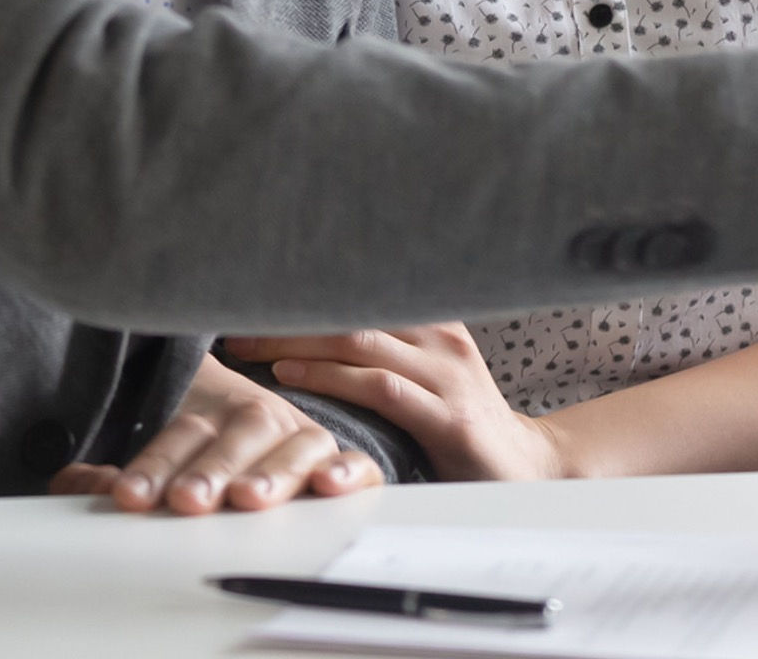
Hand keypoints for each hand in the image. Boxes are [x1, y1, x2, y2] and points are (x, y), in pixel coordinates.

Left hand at [49, 352, 381, 514]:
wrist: (252, 431)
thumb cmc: (197, 455)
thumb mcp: (148, 462)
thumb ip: (110, 474)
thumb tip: (74, 483)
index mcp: (210, 411)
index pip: (182, 432)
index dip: (155, 462)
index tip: (129, 494)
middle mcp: (260, 418)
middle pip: (239, 434)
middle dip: (213, 469)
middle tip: (187, 500)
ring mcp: (302, 437)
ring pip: (297, 445)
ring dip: (274, 472)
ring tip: (249, 498)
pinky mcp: (339, 464)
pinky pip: (357, 463)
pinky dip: (349, 471)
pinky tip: (328, 486)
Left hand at [229, 325, 573, 481]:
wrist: (524, 465)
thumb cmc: (458, 420)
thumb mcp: (426, 373)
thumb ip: (381, 352)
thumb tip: (306, 336)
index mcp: (434, 321)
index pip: (359, 293)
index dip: (305, 291)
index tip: (252, 292)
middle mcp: (442, 338)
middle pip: (351, 310)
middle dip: (288, 314)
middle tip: (232, 320)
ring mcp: (447, 376)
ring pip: (359, 340)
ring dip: (296, 340)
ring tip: (247, 344)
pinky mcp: (448, 418)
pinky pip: (379, 388)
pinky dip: (330, 377)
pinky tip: (289, 376)